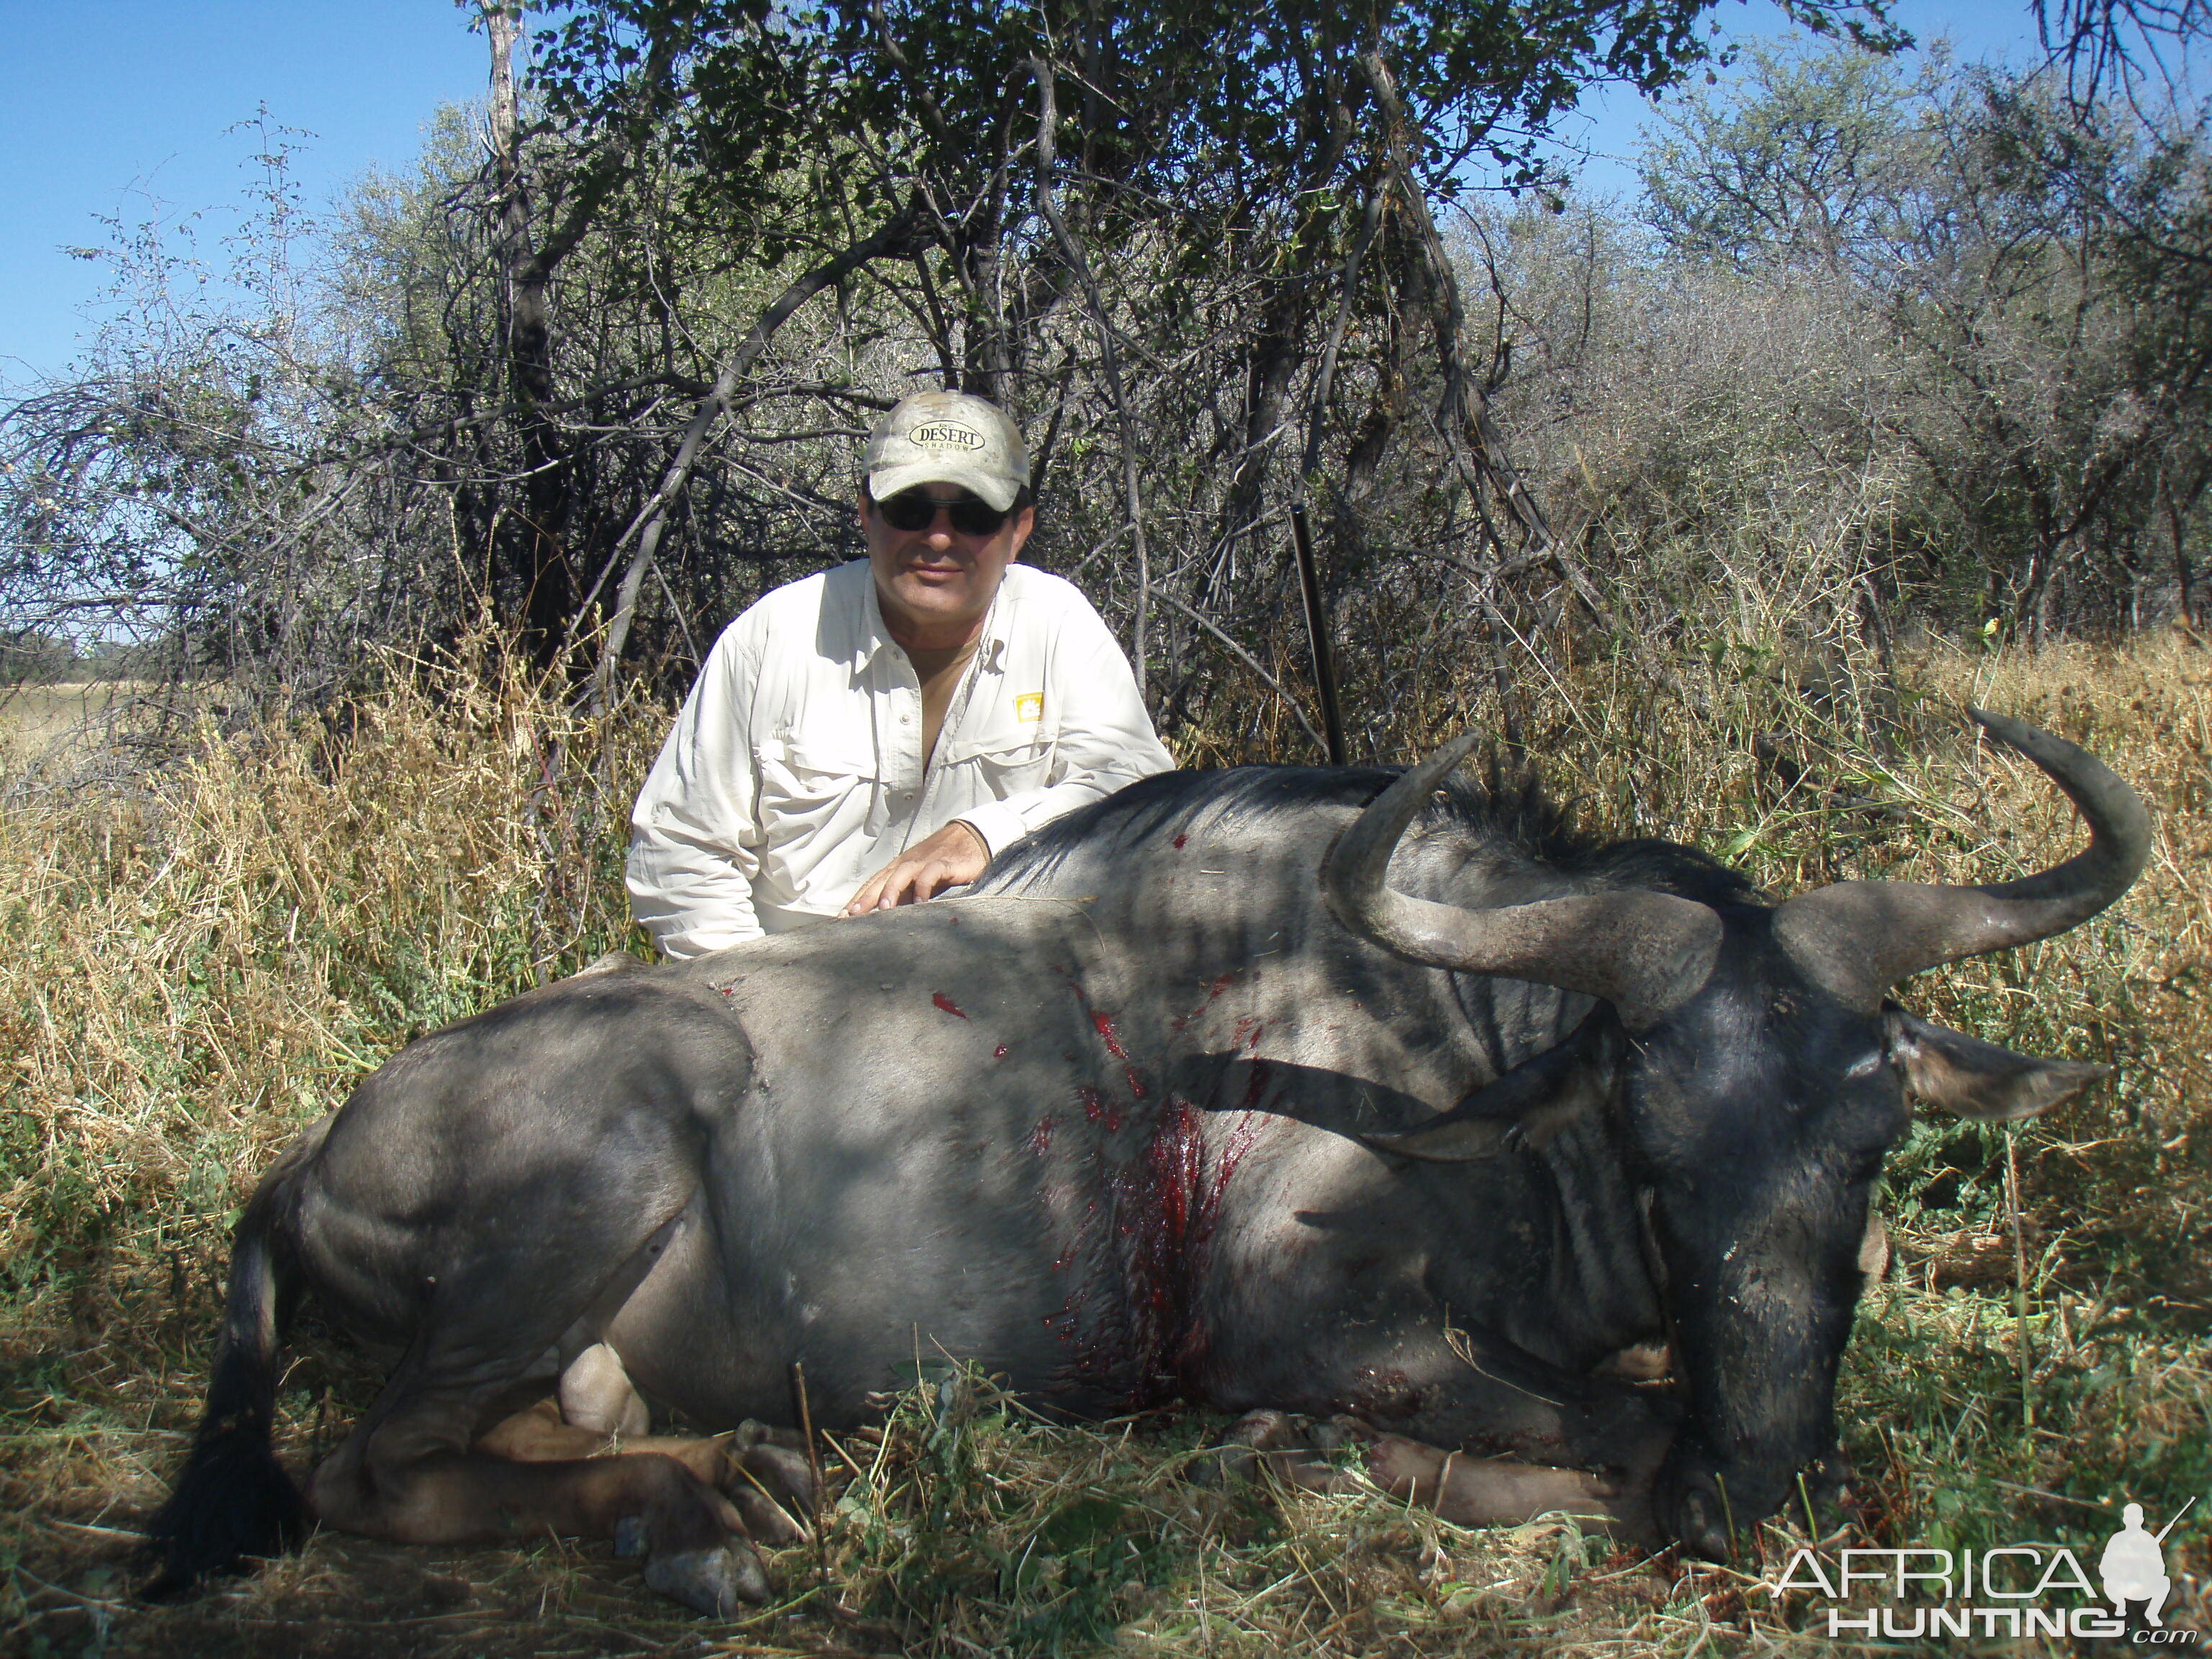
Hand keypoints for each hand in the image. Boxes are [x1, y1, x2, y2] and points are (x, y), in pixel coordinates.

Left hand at [841, 820, 989, 915]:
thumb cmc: (941, 864)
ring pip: (901, 874)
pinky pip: (930, 874)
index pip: (871, 885)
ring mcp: (923, 863)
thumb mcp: (918, 881)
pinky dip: (923, 887)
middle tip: (851, 917)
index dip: (856, 901)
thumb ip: (904, 896)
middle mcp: (905, 864)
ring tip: (883, 910)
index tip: (841, 919)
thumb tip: (887, 919)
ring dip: (890, 891)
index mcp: (896, 869)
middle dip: (864, 899)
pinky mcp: (942, 864)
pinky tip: (921, 903)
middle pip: (880, 881)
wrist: (969, 838)